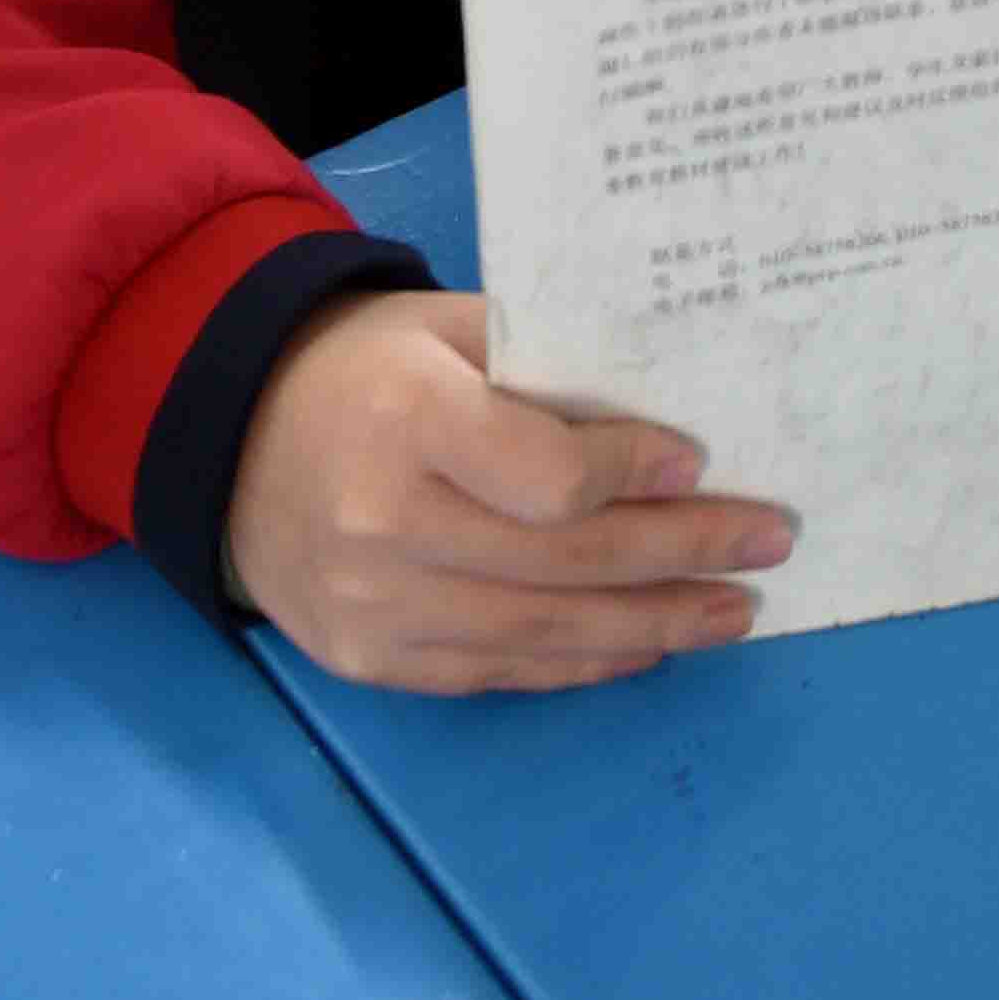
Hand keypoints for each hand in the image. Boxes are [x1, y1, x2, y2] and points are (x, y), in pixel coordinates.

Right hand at [224, 289, 791, 692]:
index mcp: (404, 419)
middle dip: (683, 555)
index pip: (548, 476)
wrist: (231, 442)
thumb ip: (544, 362)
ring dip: (656, 623)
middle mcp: (384, 523)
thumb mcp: (443, 327)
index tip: (704, 466)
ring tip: (735, 609)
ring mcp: (374, 605)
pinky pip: (501, 671)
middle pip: (565, 561)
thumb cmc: (365, 369)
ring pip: (545, 631)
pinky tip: (648, 643)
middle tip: (767, 544)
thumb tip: (673, 409)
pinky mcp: (371, 659)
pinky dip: (585, 663)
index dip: (635, 476)